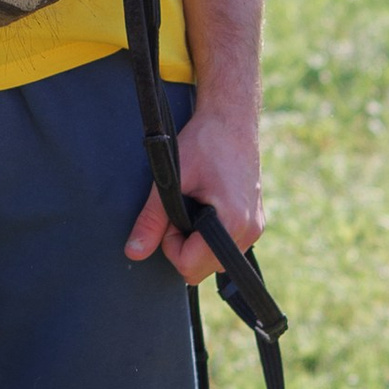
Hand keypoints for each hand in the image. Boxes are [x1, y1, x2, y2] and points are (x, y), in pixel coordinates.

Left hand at [125, 104, 263, 287]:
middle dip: (183, 244)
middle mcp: (250, 232)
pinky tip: (206, 206)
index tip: (170, 214)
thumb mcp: (172, 179)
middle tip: (181, 207)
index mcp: (233, 224)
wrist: (231, 119)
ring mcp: (255, 229)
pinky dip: (209, 234)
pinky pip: (225, 247)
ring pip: (213, 261)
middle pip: (202, 268)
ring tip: (194, 204)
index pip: (190, 266)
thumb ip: (152, 220)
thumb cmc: (204, 143)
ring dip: (196, 241)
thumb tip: (134, 252)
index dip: (170, 244)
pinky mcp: (255, 223)